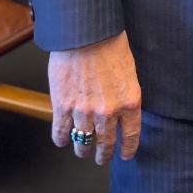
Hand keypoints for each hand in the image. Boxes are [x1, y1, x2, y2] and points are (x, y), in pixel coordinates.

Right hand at [49, 30, 141, 164]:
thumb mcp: (129, 72)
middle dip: (104, 154)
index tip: (125, 155)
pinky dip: (61, 139)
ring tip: (83, 152)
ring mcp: (84, 112)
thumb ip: (125, 94)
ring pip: (83, 142)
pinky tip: (62, 141)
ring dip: (83, 150)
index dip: (127, 149)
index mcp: (129, 101)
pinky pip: (61, 132)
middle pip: (106, 143)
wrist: (86, 34)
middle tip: (102, 158)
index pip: (130, 135)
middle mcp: (108, 112)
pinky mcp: (63, 107)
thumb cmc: (110, 45)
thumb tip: (122, 109)